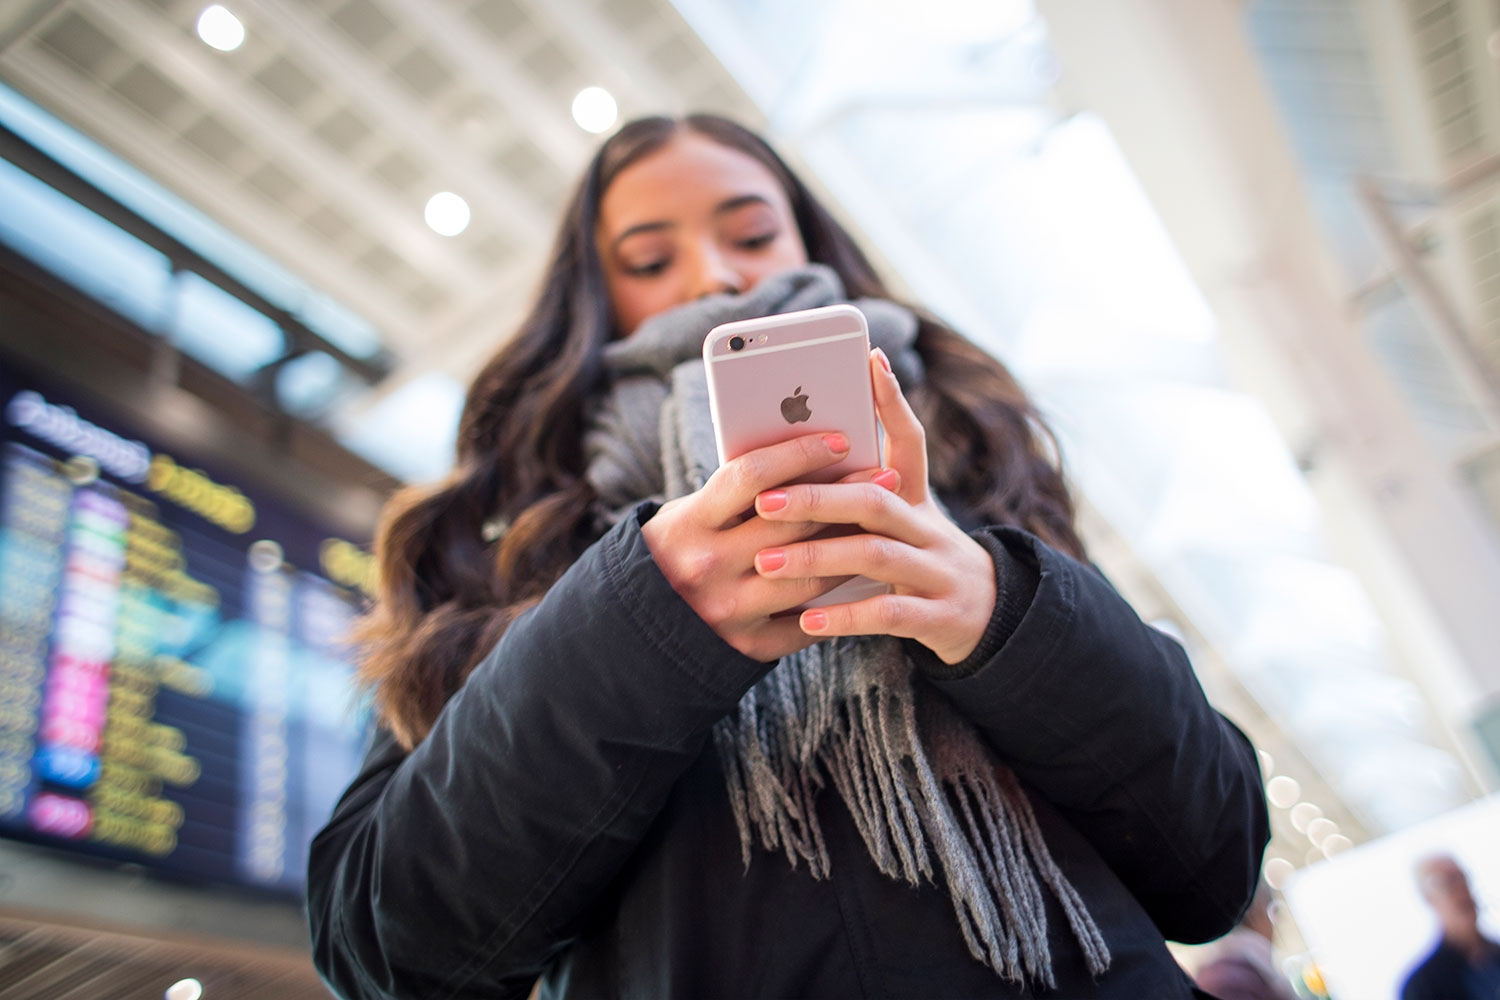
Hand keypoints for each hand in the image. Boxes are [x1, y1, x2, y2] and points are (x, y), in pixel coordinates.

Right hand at [641, 430, 898, 661]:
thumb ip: (738, 494)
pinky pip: (806, 619)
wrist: (642, 628)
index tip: (841, 441)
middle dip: (845, 496)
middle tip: (887, 478)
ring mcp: (728, 611)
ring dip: (853, 548)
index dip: (800, 454)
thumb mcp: (690, 514)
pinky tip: (863, 576)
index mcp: (688, 524)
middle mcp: (707, 567)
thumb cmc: (679, 551)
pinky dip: (837, 598)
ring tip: (883, 527)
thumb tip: (810, 459)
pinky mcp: (748, 646)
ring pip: (810, 574)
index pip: (751, 477)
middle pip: (792, 525)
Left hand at [750, 349, 997, 663]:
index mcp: (917, 498)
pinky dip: (847, 616)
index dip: (893, 401)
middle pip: (875, 499)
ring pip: (878, 555)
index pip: (910, 440)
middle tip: (765, 501)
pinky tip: (808, 620)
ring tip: (767, 563)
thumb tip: (799, 461)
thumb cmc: (921, 559)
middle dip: (818, 498)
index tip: (868, 360)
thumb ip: (858, 495)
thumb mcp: (902, 522)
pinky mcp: (939, 616)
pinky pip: (890, 613)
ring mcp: (938, 572)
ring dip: (818, 556)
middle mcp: (930, 528)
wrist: (989, 616)